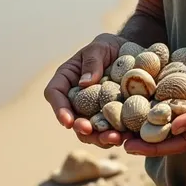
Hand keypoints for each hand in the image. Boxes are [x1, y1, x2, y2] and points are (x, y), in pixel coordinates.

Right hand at [44, 33, 131, 147]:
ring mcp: (93, 110)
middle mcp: (77, 98)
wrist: (131, 52)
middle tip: (90, 131)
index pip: (55, 94)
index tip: (68, 121)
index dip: (59, 109)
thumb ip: (92, 61)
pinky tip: (127, 137)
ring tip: (114, 139)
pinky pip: (110, 130)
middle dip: (81, 128)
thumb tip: (85, 82)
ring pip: (91, 130)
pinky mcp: (111, 117)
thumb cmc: (109, 46)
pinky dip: (116, 136)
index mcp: (67, 79)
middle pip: (73, 119)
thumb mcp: (100, 46)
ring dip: (100, 138)